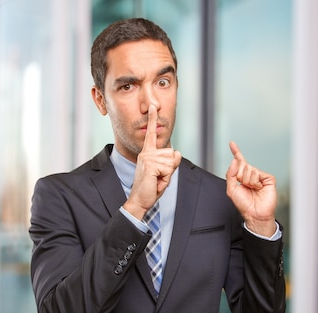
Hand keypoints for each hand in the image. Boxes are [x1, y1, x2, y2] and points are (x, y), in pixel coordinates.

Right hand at [124, 105, 180, 219]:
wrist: (139, 200)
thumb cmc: (151, 188)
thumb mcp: (164, 173)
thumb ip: (171, 163)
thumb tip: (177, 152)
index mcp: (147, 153)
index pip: (151, 134)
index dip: (153, 120)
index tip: (153, 107)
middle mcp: (146, 153)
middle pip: (172, 153)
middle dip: (170, 168)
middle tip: (158, 178)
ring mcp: (147, 158)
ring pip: (171, 161)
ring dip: (168, 174)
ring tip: (156, 180)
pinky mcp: (151, 165)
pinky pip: (169, 168)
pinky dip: (166, 178)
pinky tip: (156, 182)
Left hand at [225, 141, 277, 236]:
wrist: (255, 213)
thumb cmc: (244, 204)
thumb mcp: (231, 190)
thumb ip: (230, 174)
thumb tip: (234, 161)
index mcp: (242, 177)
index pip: (239, 162)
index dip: (236, 152)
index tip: (232, 143)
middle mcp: (251, 174)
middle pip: (241, 166)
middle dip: (239, 177)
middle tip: (244, 187)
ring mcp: (260, 176)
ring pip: (249, 170)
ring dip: (247, 181)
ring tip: (252, 189)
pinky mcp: (268, 178)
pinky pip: (257, 174)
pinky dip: (254, 182)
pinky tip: (258, 188)